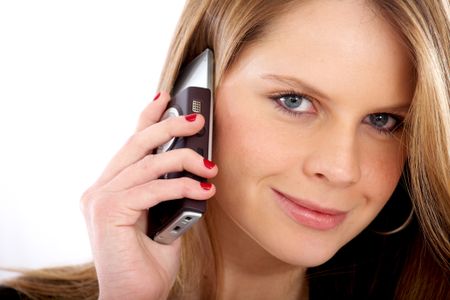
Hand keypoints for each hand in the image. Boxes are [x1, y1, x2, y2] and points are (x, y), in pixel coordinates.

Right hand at [80, 92, 217, 299]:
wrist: (135, 296)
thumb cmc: (148, 259)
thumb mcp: (163, 215)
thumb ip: (167, 189)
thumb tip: (191, 166)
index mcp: (110, 187)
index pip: (130, 145)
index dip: (146, 118)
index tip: (165, 99)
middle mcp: (100, 188)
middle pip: (135, 144)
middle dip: (167, 126)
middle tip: (196, 120)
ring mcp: (100, 199)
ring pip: (146, 163)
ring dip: (183, 159)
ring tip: (209, 165)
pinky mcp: (108, 212)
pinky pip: (151, 188)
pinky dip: (180, 186)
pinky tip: (203, 189)